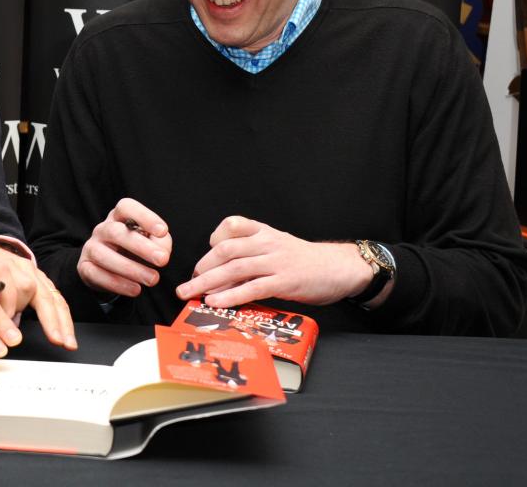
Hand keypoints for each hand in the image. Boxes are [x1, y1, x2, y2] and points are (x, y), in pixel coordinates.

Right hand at [76, 198, 171, 297]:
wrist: (109, 269)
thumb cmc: (134, 250)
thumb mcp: (151, 242)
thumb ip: (161, 243)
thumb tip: (163, 252)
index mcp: (119, 216)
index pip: (126, 207)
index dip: (145, 217)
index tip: (163, 231)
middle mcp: (102, 229)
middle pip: (115, 232)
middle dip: (141, 247)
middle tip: (162, 260)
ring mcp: (91, 247)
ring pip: (104, 256)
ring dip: (131, 269)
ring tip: (153, 279)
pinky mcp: (85, 267)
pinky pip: (97, 275)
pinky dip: (118, 284)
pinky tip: (136, 289)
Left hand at [175, 216, 371, 307]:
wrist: (339, 268)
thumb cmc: (304, 261)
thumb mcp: (277, 245)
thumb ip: (252, 251)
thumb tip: (221, 271)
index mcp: (264, 231)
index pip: (232, 224)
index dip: (215, 237)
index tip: (207, 254)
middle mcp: (268, 243)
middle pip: (226, 250)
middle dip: (203, 267)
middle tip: (187, 283)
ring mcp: (276, 261)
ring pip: (235, 269)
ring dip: (208, 283)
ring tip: (190, 293)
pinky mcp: (285, 281)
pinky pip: (252, 288)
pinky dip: (231, 296)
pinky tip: (216, 302)